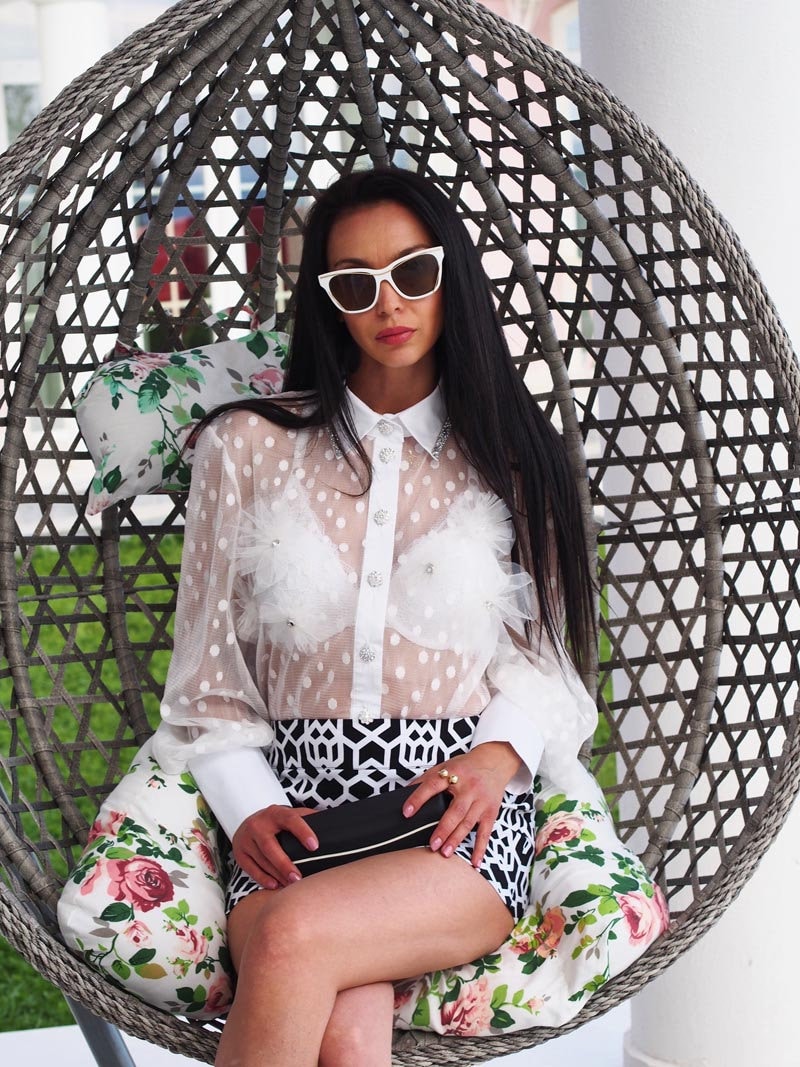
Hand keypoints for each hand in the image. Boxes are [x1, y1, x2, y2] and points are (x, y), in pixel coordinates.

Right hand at [231, 805, 317, 889]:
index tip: (314, 846)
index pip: (290, 820)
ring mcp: (246, 838)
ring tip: (291, 885)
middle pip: (270, 846)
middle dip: (284, 864)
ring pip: (261, 860)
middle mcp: (258, 824)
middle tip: (298, 878)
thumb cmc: (277, 822)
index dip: (302, 832)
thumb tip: (330, 822)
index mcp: (275, 813)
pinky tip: (275, 885)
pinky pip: (250, 869)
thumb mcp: (289, 815)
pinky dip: (263, 879)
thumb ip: (307, 818)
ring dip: (277, 875)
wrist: (248, 823)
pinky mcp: (239, 852)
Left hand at [402, 742, 521, 866]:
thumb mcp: (446, 766)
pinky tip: (474, 862)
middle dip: (444, 829)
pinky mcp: (491, 811)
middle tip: (432, 844)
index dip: (419, 798)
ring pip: (468, 823)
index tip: (407, 812)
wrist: (494, 761)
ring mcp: (482, 800)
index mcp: (454, 773)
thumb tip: (404, 792)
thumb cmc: (466, 766)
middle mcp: (469, 787)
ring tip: (445, 853)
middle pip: (456, 810)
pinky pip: (486, 832)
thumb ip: (427, 778)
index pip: (433, 785)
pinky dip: (480, 848)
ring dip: (456, 839)